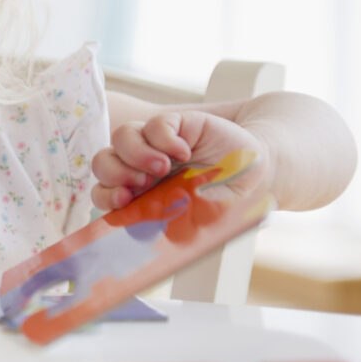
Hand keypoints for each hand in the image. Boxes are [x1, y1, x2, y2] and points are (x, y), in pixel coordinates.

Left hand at [91, 110, 269, 210]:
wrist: (257, 168)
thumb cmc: (224, 196)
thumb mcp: (200, 218)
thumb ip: (179, 226)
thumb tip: (167, 237)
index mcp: (140, 193)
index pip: (103, 192)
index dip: (106, 195)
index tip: (124, 199)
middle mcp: (141, 166)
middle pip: (103, 162)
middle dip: (116, 172)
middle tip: (144, 181)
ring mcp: (155, 143)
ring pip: (122, 137)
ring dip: (137, 153)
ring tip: (165, 166)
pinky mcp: (174, 124)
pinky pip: (154, 124)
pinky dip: (165, 138)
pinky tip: (184, 151)